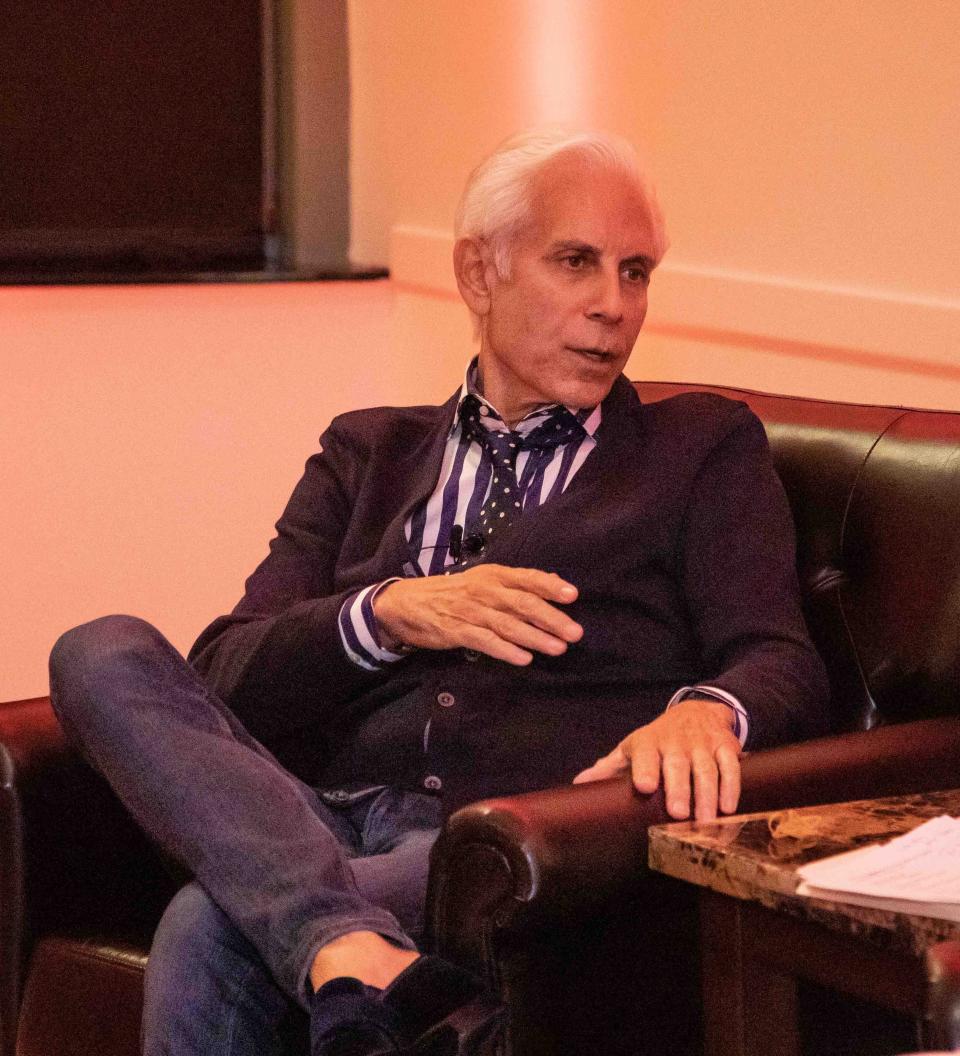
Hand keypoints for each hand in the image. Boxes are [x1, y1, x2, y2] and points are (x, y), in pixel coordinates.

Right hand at [373, 564, 582, 665]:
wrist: (408, 602)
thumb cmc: (455, 593)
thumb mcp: (485, 581)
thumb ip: (519, 584)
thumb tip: (557, 584)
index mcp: (493, 575)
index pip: (527, 578)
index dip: (550, 586)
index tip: (573, 596)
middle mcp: (484, 590)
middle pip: (522, 603)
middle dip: (551, 618)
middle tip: (575, 632)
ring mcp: (470, 611)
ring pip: (507, 624)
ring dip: (534, 637)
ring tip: (557, 648)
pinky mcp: (457, 631)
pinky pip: (485, 641)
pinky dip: (505, 650)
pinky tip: (524, 659)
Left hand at [572, 698, 741, 821]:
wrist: (698, 710)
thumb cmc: (659, 739)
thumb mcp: (633, 747)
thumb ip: (610, 767)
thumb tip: (580, 783)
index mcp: (649, 743)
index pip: (645, 753)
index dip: (645, 768)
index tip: (644, 786)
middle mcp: (676, 742)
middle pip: (677, 764)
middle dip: (679, 787)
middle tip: (678, 813)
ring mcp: (702, 744)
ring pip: (706, 768)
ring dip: (707, 794)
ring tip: (705, 820)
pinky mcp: (725, 746)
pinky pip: (731, 767)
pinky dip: (731, 787)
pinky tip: (728, 807)